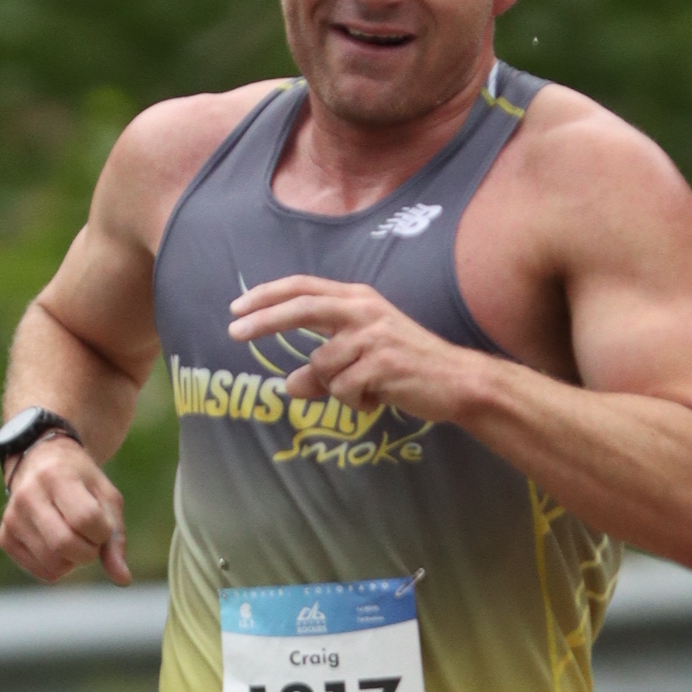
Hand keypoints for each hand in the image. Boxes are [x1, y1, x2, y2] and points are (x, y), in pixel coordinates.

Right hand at [0, 435, 130, 585]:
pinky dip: (60, 567)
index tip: (102, 523)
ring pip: (54, 564)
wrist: (40, 463)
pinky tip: (57, 545)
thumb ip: (116, 537)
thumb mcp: (106, 498)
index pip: (86, 519)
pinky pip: (43, 572)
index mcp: (56, 476)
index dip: (103, 530)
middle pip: (64, 544)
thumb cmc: (82, 482)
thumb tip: (123, 580)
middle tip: (91, 539)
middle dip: (89, 552)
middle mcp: (27, 495)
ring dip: (75, 561)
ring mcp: (12, 518)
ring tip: (74, 538)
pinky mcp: (5, 538)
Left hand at [228, 276, 481, 425]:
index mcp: (359, 299)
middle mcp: (364, 311)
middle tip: (233, 331)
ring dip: (337, 388)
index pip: (304, 288)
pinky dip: (355, 402)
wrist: (457, 381)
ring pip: (322, 367)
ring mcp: (373, 336)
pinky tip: (380, 397)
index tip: (238, 308)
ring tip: (369, 389)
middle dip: (264, 320)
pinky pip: (342, 391)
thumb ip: (324, 372)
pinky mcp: (381, 364)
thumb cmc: (409, 368)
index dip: (268, 296)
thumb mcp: (363, 361)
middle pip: (301, 308)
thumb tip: (289, 387)